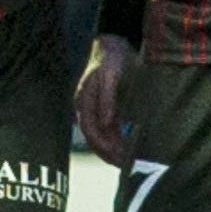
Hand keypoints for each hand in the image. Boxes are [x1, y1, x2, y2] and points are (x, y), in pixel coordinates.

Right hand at [74, 34, 135, 165]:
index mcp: (84, 99)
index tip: (117, 157)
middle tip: (125, 166)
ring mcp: (94, 108)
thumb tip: (105, 122)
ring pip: (100, 135)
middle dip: (108, 153)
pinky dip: (115, 140)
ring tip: (127, 162)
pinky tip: (126, 148)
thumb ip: (108, 98)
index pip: (90, 130)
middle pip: (94, 137)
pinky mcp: (103, 107)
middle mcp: (86, 106)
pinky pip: (107, 129)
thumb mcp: (111, 75)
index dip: (103, 146)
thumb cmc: (112, 58)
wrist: (112, 45)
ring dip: (112, 149)